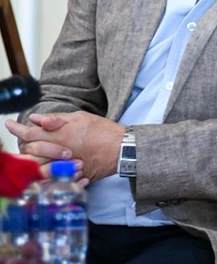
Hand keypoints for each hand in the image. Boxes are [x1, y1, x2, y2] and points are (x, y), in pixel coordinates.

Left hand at [5, 112, 124, 180]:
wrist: (122, 149)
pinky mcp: (72, 176)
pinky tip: (40, 174)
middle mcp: (59, 151)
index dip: (17, 129)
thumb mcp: (81, 118)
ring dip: (29, 163)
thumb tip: (37, 119)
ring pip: (37, 168)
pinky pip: (52, 180)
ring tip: (24, 160)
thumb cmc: (105, 132)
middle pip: (30, 151)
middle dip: (22, 146)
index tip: (10, 125)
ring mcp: (65, 165)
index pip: (31, 132)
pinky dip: (44, 178)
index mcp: (61, 135)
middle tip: (19, 142)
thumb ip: (57, 119)